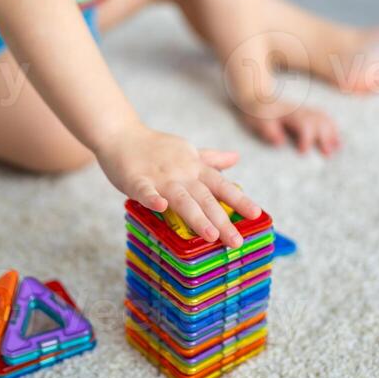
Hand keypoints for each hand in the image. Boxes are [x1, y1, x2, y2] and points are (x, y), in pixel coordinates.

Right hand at [94, 120, 261, 247]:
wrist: (122, 134)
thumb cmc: (155, 147)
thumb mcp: (187, 150)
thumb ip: (211, 158)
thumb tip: (236, 158)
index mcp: (194, 168)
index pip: (221, 185)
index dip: (239, 199)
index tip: (256, 214)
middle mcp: (181, 174)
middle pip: (205, 198)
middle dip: (222, 220)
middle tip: (236, 242)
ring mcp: (159, 177)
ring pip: (181, 198)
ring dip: (196, 216)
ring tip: (210, 235)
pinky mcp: (136, 179)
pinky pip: (145, 190)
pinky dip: (152, 198)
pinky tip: (160, 207)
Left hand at [240, 100, 340, 155]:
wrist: (258, 100)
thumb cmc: (258, 115)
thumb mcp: (258, 122)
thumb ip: (268, 131)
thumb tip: (280, 142)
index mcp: (289, 114)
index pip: (304, 124)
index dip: (306, 138)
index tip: (303, 153)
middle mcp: (300, 110)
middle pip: (318, 121)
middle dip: (325, 137)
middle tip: (327, 154)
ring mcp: (306, 110)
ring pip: (324, 119)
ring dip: (331, 133)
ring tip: (336, 148)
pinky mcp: (308, 113)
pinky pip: (325, 118)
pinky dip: (333, 129)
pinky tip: (337, 142)